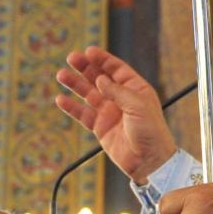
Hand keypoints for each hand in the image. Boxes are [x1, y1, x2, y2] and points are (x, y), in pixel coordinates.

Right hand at [54, 47, 177, 184]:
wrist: (148, 161)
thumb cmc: (151, 132)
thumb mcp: (138, 105)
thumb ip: (117, 91)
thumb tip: (100, 78)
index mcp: (135, 89)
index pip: (117, 69)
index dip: (103, 59)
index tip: (88, 51)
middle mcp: (121, 99)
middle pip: (100, 78)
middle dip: (86, 68)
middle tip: (71, 58)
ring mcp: (110, 112)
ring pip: (89, 94)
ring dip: (75, 84)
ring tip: (62, 75)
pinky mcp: (101, 127)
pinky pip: (83, 114)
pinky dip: (72, 107)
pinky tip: (61, 99)